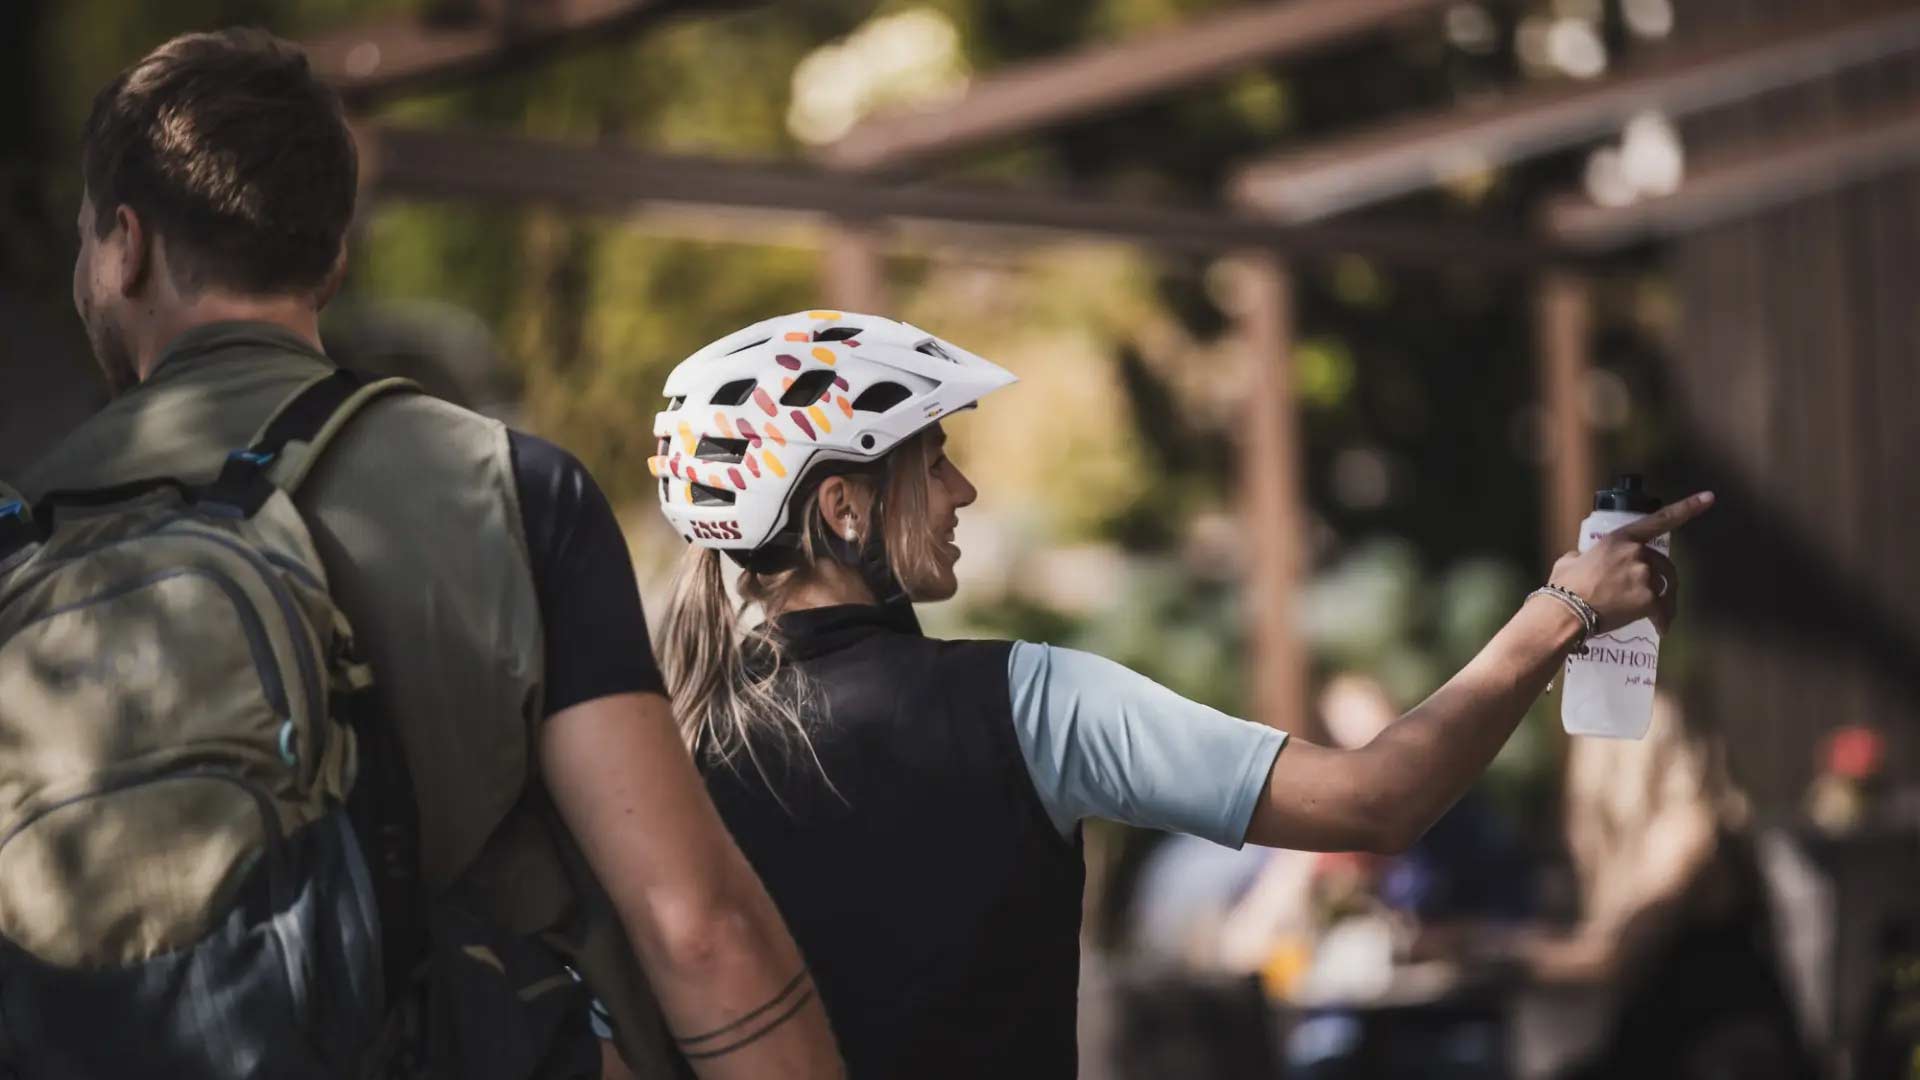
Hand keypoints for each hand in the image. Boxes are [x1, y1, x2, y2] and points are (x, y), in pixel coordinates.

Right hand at [1546, 491, 1713, 634]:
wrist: (1565, 612)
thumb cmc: (1564, 586)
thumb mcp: (1570, 560)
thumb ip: (1583, 555)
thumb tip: (1583, 559)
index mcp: (1620, 539)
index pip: (1659, 520)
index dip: (1688, 507)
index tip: (1709, 497)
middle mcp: (1637, 554)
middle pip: (1663, 565)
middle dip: (1659, 579)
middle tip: (1644, 595)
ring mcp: (1645, 577)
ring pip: (1664, 589)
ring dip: (1661, 601)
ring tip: (1651, 616)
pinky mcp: (1648, 601)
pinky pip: (1663, 612)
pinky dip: (1662, 622)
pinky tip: (1660, 630)